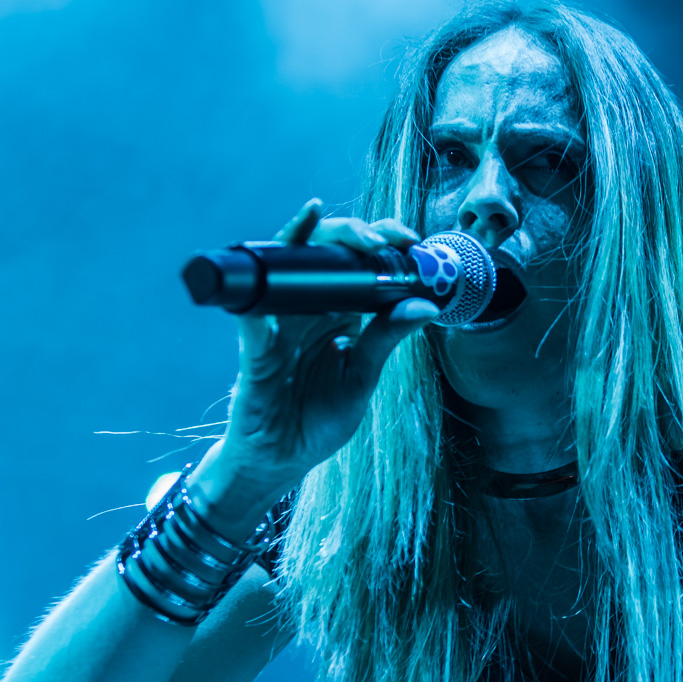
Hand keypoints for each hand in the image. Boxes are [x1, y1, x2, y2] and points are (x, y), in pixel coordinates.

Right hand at [190, 199, 436, 530]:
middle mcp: (307, 309)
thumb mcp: (362, 377)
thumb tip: (427, 306)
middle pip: (325, 253)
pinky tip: (277, 256)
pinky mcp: (255, 345)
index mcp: (338, 314)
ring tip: (328, 221)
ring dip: (308, 238)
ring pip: (288, 264)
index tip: (410, 239)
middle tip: (383, 236)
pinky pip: (255, 307)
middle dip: (353, 233)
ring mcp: (279, 323)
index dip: (381, 242)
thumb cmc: (317, 419)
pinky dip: (263, 278)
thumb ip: (386, 339)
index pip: (359, 265)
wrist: (280, 461)